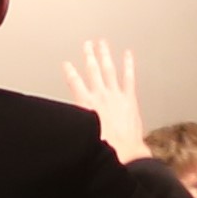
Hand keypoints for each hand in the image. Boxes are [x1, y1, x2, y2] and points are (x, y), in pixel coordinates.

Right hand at [62, 40, 150, 164]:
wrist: (123, 153)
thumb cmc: (103, 148)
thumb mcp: (83, 134)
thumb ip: (76, 123)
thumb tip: (68, 123)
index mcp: (86, 104)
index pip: (75, 82)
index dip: (70, 72)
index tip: (67, 64)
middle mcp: (100, 96)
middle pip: (92, 71)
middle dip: (89, 56)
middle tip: (87, 45)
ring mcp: (115, 95)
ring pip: (109, 70)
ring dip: (105, 55)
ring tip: (102, 44)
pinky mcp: (129, 99)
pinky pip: (129, 78)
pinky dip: (128, 65)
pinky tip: (128, 55)